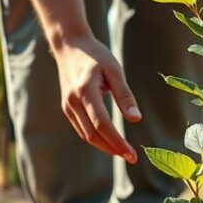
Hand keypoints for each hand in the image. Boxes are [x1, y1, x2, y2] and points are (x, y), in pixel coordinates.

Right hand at [50, 32, 140, 163]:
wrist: (69, 45)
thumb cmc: (96, 55)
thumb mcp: (115, 70)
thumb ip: (124, 95)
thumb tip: (136, 119)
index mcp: (85, 91)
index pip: (102, 125)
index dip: (117, 142)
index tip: (132, 154)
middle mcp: (72, 101)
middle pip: (93, 134)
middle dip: (113, 148)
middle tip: (131, 157)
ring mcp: (67, 106)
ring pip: (86, 135)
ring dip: (104, 146)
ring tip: (123, 152)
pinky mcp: (67, 107)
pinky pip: (82, 129)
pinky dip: (96, 138)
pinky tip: (110, 141)